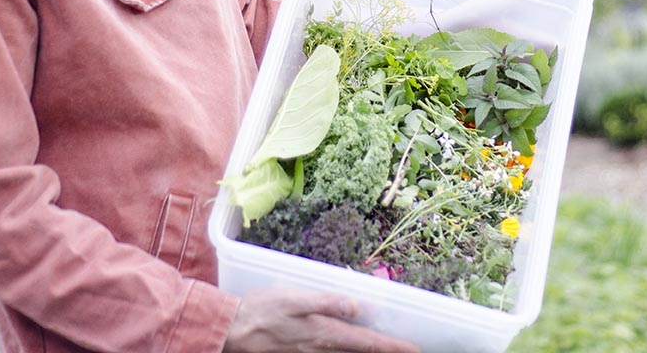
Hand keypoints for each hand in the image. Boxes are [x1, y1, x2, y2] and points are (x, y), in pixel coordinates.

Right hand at [224, 287, 420, 352]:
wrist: (231, 330)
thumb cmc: (262, 310)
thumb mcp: (294, 298)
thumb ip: (325, 301)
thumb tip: (356, 306)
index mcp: (325, 334)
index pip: (368, 343)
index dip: (392, 347)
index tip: (414, 349)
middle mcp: (322, 349)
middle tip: (410, 352)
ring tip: (386, 352)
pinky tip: (351, 352)